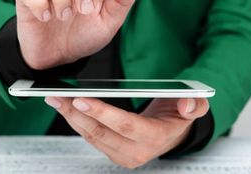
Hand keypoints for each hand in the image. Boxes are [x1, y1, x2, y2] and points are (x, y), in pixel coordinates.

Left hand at [44, 96, 208, 168]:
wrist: (173, 134)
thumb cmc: (178, 116)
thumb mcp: (193, 107)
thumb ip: (195, 105)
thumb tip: (188, 104)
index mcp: (154, 138)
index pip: (124, 125)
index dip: (101, 113)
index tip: (81, 99)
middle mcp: (136, 151)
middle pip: (100, 132)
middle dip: (76, 113)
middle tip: (58, 96)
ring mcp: (121, 155)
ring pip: (91, 136)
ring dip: (70, 117)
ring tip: (55, 98)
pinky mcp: (111, 152)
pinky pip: (90, 137)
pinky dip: (76, 121)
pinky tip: (65, 106)